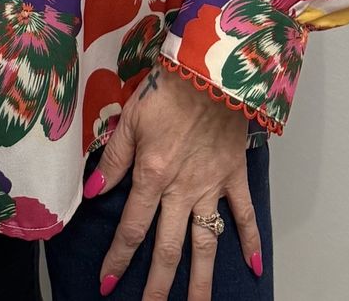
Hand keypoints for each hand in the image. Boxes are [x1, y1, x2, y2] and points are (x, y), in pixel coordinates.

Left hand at [84, 60, 262, 300]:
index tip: (107, 285)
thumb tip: (94, 191)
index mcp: (153, 175)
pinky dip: (251, 241)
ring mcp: (212, 186)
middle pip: (168, 248)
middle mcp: (182, 189)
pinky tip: (254, 268)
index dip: (118, 258)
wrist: (211, 69)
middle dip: (157, 286)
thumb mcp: (132, 118)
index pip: (132, 228)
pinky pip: (245, 214)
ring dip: (201, 281)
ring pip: (206, 243)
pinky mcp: (235, 176)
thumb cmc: (168, 88)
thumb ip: (114, 158)